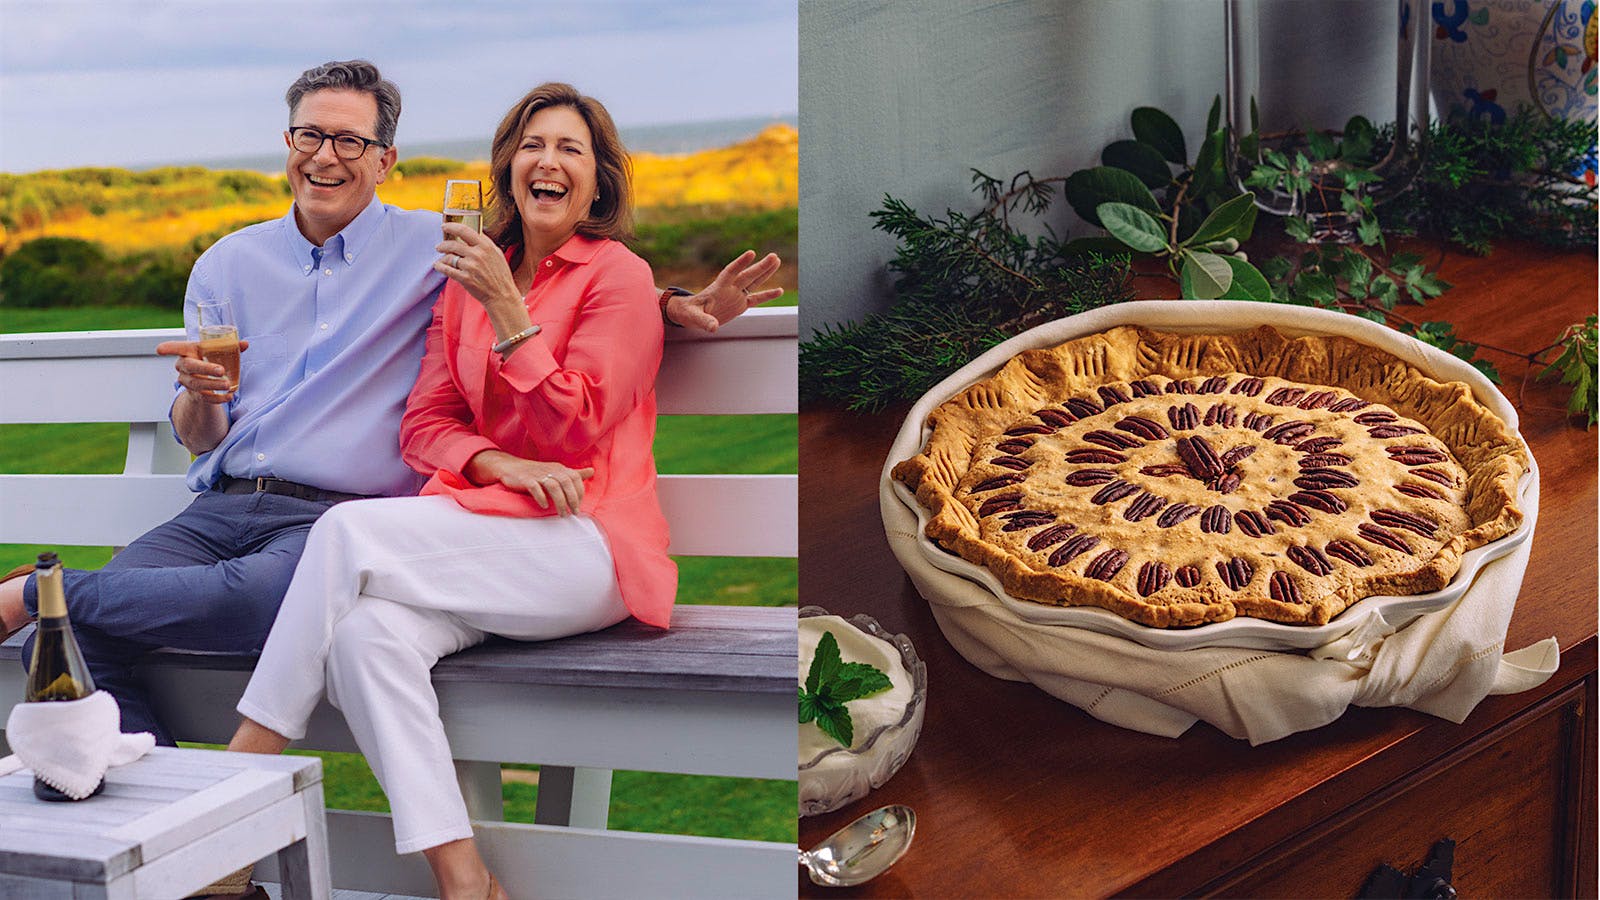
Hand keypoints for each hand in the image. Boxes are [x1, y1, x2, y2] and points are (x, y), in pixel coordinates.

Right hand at [156, 339, 248, 402]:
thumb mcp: (217, 352)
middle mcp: (184, 366)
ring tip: (228, 384)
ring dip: (213, 385)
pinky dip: (218, 398)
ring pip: (197, 384)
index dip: (168, 348)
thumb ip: (231, 347)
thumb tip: (245, 344)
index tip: (159, 349)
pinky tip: (229, 396)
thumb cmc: (209, 360)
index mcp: (188, 352)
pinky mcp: (196, 395)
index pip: (176, 348)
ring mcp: (188, 382)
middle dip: (205, 369)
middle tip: (221, 370)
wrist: (204, 381)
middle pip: (189, 367)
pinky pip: (205, 398)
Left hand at [436, 222, 522, 313]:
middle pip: (453, 244)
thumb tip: (474, 232)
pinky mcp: (465, 278)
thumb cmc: (500, 275)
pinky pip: (447, 269)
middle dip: (443, 245)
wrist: (502, 295)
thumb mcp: (497, 254)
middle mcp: (477, 254)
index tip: (445, 226)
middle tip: (439, 246)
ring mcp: (471, 267)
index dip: (452, 227)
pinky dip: (440, 267)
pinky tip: (439, 266)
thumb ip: (485, 243)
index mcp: (486, 246)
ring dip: (442, 258)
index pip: (464, 230)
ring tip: (441, 259)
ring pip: (449, 257)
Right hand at [466, 451, 594, 515]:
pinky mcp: (525, 479)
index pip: (575, 478)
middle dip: (572, 499)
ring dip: (560, 501)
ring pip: (553, 486)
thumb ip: (574, 473)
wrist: (511, 466)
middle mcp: (550, 469)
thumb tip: (592, 471)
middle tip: (574, 512)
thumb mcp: (557, 471)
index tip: (579, 505)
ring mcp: (537, 474)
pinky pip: (535, 488)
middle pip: (566, 482)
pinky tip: (544, 506)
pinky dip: (541, 497)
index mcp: (559, 468)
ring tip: (562, 514)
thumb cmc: (537, 472)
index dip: (580, 492)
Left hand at [667, 250, 783, 332]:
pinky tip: (779, 290)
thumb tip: (713, 327)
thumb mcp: (694, 317)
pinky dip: (767, 295)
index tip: (752, 253)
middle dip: (760, 267)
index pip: (731, 272)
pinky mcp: (740, 304)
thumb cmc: (689, 312)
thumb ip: (704, 321)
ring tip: (777, 260)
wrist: (691, 314)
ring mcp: (736, 295)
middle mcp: (730, 288)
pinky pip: (756, 299)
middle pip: (747, 275)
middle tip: (774, 256)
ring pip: (754, 282)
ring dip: (765, 272)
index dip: (740, 263)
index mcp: (718, 288)